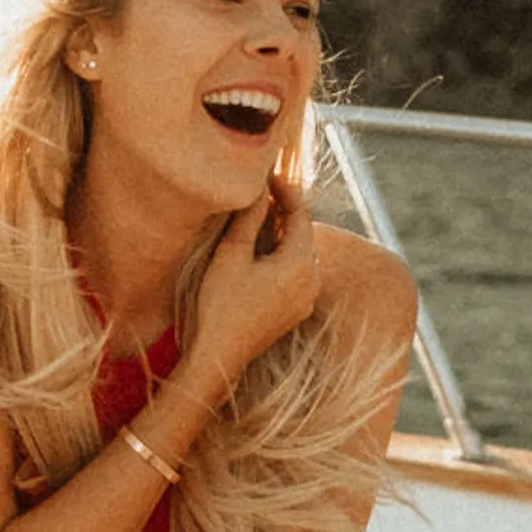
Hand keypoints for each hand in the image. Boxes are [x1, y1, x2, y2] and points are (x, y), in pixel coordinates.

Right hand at [182, 175, 324, 398]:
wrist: (220, 357)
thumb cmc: (220, 306)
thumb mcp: (231, 254)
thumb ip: (249, 217)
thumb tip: (259, 186)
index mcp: (300, 263)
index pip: (301, 213)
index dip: (285, 189)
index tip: (265, 174)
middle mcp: (312, 280)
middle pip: (302, 233)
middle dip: (281, 212)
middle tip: (257, 194)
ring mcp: (307, 298)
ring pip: (298, 253)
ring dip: (280, 235)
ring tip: (253, 222)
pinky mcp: (297, 311)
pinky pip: (295, 273)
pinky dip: (280, 257)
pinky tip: (257, 255)